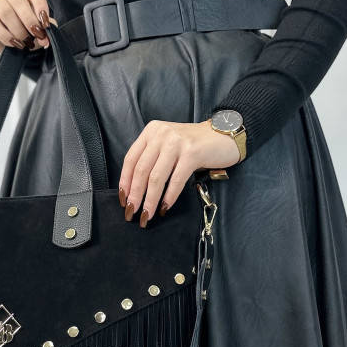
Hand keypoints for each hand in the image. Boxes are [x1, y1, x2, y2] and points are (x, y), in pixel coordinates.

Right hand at [0, 0, 56, 55]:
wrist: (12, 38)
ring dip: (18, 30)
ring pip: (5, 12)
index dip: (41, 6)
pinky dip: (6, 36)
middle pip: (17, 0)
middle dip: (29, 20)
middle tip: (36, 35)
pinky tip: (14, 44)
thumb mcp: (40, 26)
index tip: (45, 24)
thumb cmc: (28, 27)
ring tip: (26, 42)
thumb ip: (45, 29)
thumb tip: (46, 39)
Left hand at [118, 119, 241, 225]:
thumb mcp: (167, 145)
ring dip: (150, 200)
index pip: (130, 159)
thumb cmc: (193, 145)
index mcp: (151, 132)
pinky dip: (169, 196)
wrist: (223, 136)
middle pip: (141, 170)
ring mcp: (177, 142)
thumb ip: (152, 159)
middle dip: (135, 195)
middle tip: (132, 212)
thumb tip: (134, 189)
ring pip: (156, 177)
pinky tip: (165, 207)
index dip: (125, 182)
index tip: (123, 200)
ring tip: (147, 215)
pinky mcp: (192, 153)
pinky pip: (176, 180)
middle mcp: (162, 134)